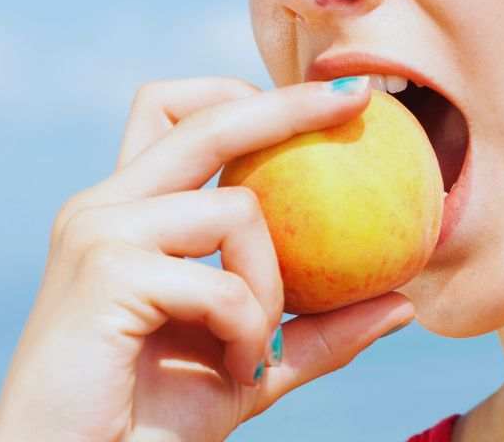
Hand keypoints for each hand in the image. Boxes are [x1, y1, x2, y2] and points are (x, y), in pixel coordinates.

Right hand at [0, 77, 415, 441]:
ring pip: (238, 210)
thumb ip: (317, 330)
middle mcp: (105, 206)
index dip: (248, 95)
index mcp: (129, 213)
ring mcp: (99, 231)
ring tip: (255, 349)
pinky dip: (249, 329)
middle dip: (288, 103)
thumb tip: (404, 302)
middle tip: (359, 99)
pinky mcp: (106, 271)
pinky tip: (235, 369)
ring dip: (271, 287)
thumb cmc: (147, 424)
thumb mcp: (250, 364)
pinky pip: (224, 284)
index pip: (179, 115)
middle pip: (207, 118)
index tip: (332, 96)